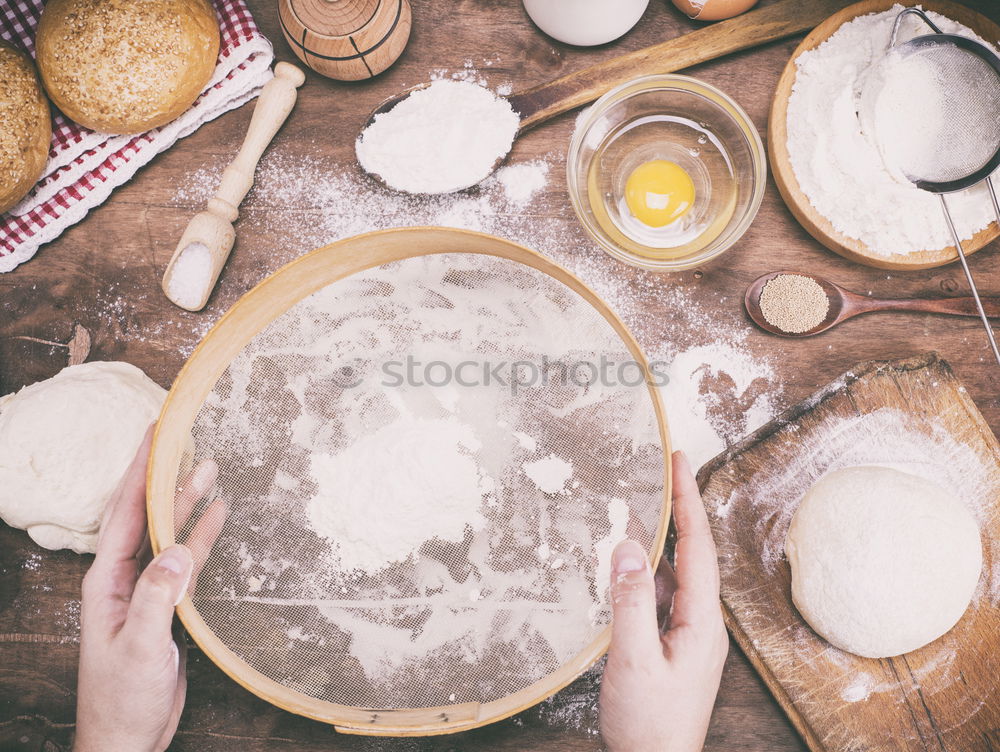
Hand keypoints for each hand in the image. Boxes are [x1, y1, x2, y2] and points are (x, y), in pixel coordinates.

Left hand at [74, 426, 224, 751]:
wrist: (128, 738)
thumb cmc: (122, 699)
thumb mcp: (140, 647)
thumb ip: (158, 597)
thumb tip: (178, 549)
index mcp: (106, 582)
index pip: (123, 513)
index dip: (138, 471)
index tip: (154, 435)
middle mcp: (124, 578)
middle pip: (145, 515)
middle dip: (164, 477)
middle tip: (184, 440)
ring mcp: (146, 590)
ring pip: (168, 534)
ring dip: (187, 502)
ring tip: (210, 468)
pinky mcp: (167, 605)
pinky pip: (186, 560)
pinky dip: (201, 535)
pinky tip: (217, 515)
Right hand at [599, 451, 727, 751]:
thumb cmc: (649, 724)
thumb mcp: (634, 661)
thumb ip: (630, 603)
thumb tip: (627, 547)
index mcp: (702, 622)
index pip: (698, 546)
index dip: (688, 500)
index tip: (679, 461)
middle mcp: (702, 622)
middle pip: (692, 553)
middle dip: (678, 509)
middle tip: (661, 470)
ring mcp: (689, 634)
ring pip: (675, 574)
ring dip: (658, 540)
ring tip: (637, 507)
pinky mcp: (673, 645)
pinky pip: (663, 595)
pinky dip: (646, 571)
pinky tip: (626, 565)